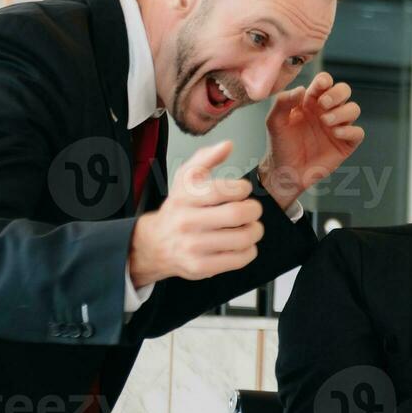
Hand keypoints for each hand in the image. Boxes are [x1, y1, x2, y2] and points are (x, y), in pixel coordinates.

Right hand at [128, 141, 263, 284]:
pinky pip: (239, 258)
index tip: (243, 190)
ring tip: (251, 226)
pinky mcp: (201, 267)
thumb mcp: (186, 178)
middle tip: (252, 210)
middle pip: (238, 214)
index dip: (243, 188)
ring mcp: (194, 246)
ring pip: (243, 238)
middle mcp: (187, 221)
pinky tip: (243, 244)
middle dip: (254, 210)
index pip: (224, 189)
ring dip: (255, 230)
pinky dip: (249, 250)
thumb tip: (227, 145)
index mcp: (185, 197)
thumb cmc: (178, 209)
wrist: (156, 244)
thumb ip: (206, 158)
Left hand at [257, 71, 364, 212]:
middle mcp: (326, 111)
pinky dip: (349, 130)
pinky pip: (357, 132)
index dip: (325, 81)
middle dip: (337, 93)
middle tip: (323, 104)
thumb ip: (283, 102)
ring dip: (342, 112)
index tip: (320, 86)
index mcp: (310, 102)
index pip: (324, 83)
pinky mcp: (345, 144)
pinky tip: (335, 133)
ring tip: (325, 122)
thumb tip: (301, 89)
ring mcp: (337, 127)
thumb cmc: (280, 146)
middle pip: (344, 91)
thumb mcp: (275, 122)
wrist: (285, 172)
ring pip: (354, 109)